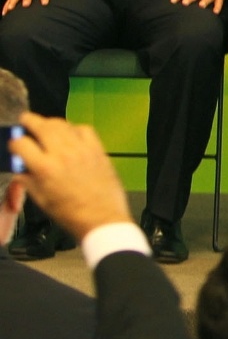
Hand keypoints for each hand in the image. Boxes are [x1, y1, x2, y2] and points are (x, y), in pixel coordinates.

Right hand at [12, 112, 131, 239]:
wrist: (102, 218)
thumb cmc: (71, 214)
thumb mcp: (41, 200)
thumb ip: (27, 181)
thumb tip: (20, 170)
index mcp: (45, 168)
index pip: (21, 144)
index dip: (14, 143)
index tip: (14, 145)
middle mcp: (63, 154)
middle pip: (42, 126)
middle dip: (29, 121)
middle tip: (25, 120)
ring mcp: (82, 150)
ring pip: (62, 124)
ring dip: (50, 123)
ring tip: (45, 126)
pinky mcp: (98, 150)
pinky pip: (85, 129)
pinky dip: (74, 128)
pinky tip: (70, 134)